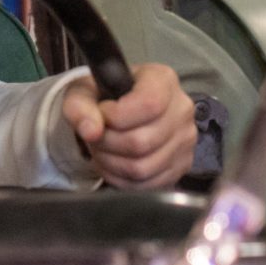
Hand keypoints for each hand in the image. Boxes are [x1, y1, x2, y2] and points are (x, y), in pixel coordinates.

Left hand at [62, 62, 196, 189]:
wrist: (121, 110)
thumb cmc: (105, 98)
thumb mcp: (83, 92)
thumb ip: (80, 106)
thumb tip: (91, 131)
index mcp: (163, 81)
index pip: (148, 104)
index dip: (116, 116)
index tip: (102, 114)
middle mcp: (181, 109)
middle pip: (142, 142)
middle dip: (107, 143)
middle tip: (97, 135)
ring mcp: (186, 140)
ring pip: (142, 167)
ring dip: (111, 163)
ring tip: (103, 148)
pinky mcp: (181, 166)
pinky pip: (147, 184)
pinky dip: (121, 178)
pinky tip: (114, 162)